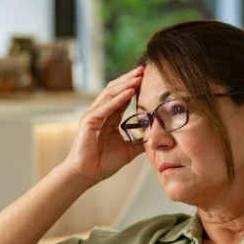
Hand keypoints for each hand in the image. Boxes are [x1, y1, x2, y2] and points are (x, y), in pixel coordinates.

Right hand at [62, 66, 145, 184]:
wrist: (87, 175)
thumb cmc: (102, 163)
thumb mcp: (128, 150)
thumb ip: (140, 142)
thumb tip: (156, 138)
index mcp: (108, 117)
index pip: (122, 96)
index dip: (134, 86)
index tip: (149, 77)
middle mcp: (100, 112)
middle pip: (116, 89)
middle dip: (130, 78)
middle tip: (145, 69)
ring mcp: (93, 115)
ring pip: (110, 94)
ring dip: (126, 84)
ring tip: (139, 76)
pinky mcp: (88, 121)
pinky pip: (105, 107)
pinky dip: (118, 99)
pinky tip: (130, 92)